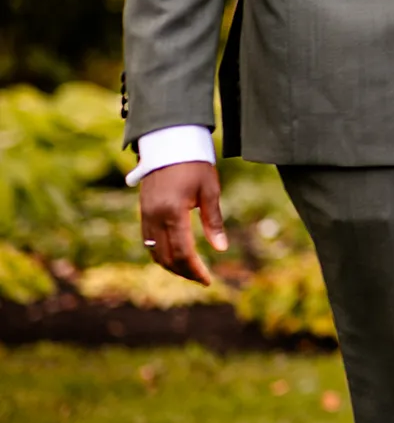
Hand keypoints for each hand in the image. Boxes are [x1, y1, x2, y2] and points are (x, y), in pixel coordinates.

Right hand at [139, 161, 227, 284]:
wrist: (169, 142)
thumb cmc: (195, 164)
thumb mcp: (210, 190)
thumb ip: (213, 221)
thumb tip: (221, 249)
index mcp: (172, 212)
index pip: (182, 252)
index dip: (195, 269)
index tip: (208, 280)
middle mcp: (154, 217)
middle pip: (165, 257)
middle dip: (183, 272)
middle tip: (201, 279)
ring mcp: (145, 215)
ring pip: (153, 252)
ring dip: (170, 266)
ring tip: (190, 271)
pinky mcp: (143, 211)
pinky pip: (148, 241)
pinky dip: (160, 254)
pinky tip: (174, 257)